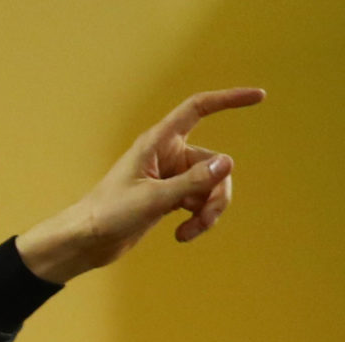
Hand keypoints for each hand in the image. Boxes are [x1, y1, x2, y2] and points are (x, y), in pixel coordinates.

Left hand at [16, 87, 265, 283]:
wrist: (85, 241)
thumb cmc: (108, 214)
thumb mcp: (154, 198)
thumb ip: (192, 181)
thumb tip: (227, 163)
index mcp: (158, 142)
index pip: (198, 109)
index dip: (229, 100)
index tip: (258, 97)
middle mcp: (166, 155)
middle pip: (213, 162)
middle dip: (216, 192)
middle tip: (205, 219)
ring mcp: (169, 177)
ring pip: (209, 186)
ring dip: (208, 211)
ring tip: (190, 232)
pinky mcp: (168, 198)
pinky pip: (198, 201)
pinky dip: (198, 218)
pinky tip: (182, 235)